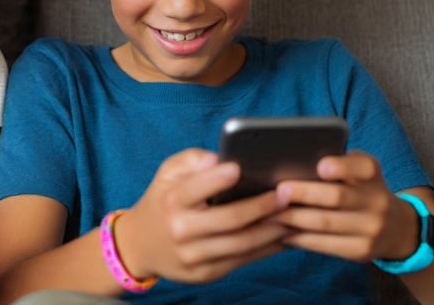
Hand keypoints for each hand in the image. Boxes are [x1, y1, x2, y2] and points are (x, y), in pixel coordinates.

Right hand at [114, 149, 287, 283]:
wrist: (140, 245)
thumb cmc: (163, 200)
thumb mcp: (167, 173)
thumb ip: (191, 160)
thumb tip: (218, 159)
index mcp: (171, 201)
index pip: (197, 188)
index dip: (219, 179)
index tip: (240, 167)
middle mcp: (181, 231)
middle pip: (230, 220)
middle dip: (262, 206)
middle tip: (286, 194)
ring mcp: (194, 256)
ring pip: (243, 244)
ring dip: (272, 230)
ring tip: (293, 215)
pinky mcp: (206, 274)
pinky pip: (243, 260)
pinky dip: (266, 248)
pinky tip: (282, 235)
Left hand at [273, 152, 418, 260]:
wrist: (396, 228)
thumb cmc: (360, 190)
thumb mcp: (357, 172)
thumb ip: (335, 164)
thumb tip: (291, 163)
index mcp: (371, 174)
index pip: (362, 166)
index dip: (342, 167)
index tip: (320, 167)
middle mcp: (376, 200)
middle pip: (335, 196)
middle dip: (302, 194)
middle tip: (277, 193)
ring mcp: (371, 228)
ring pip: (325, 223)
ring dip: (292, 219)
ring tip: (269, 214)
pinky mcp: (361, 250)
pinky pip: (325, 245)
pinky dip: (300, 239)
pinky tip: (282, 233)